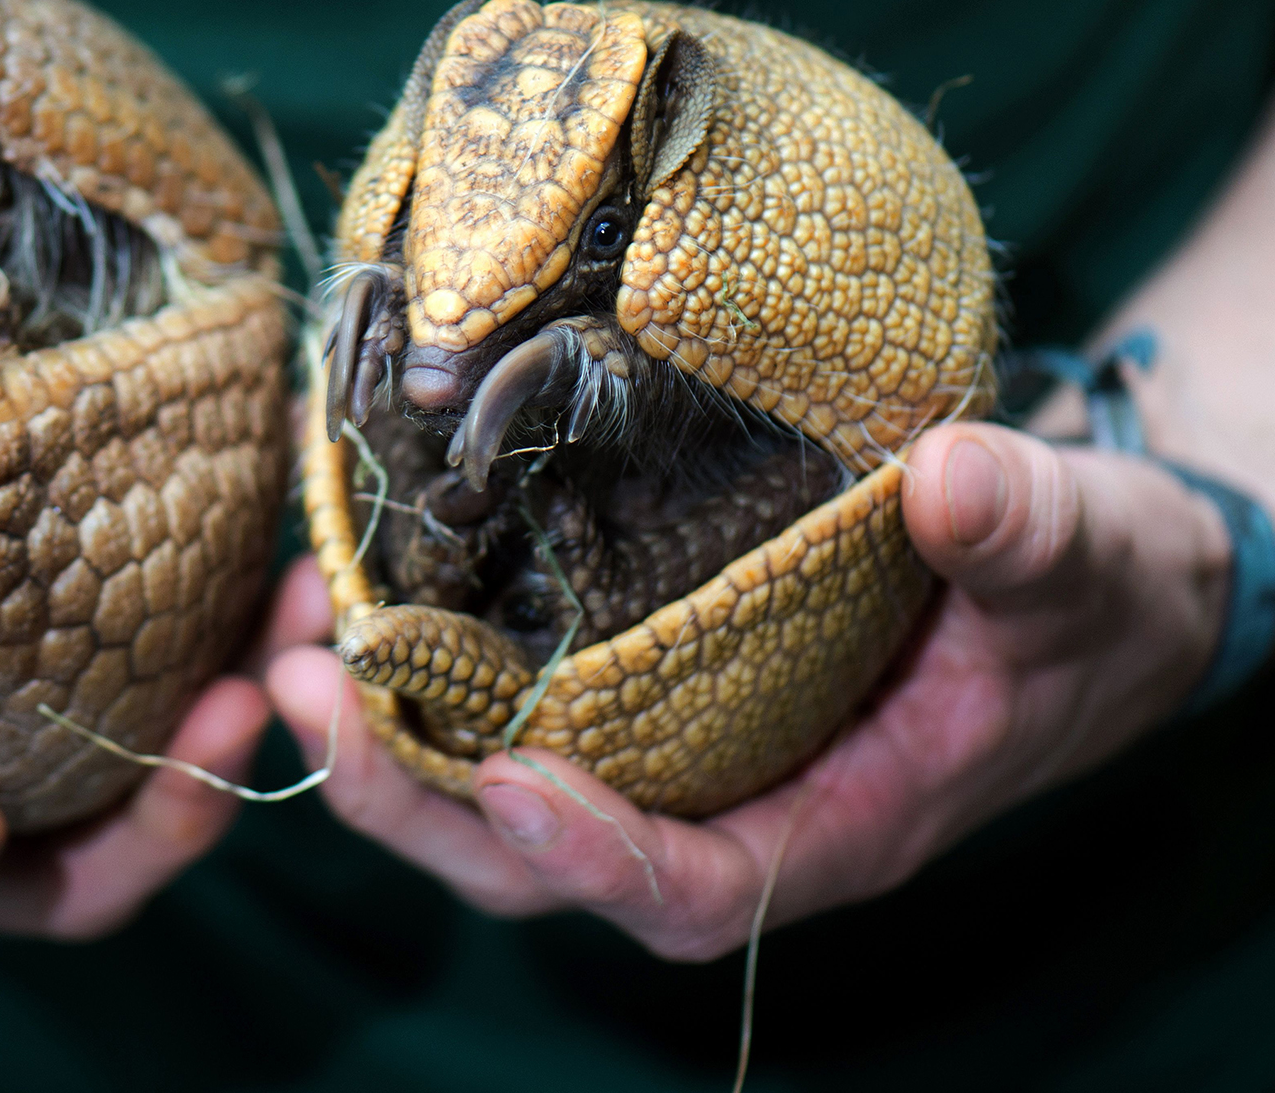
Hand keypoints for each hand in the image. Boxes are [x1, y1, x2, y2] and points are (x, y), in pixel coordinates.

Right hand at [0, 498, 326, 986]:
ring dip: (236, 721)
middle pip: (57, 882)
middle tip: (230, 722)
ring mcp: (17, 760)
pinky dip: (235, 630)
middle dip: (150, 823)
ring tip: (299, 616)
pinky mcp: (82, 680)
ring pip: (147, 784)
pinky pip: (174, 683)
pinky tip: (279, 542)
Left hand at [266, 422, 1231, 959]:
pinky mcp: (626, 672)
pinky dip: (415, 648)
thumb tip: (957, 481)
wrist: (1068, 570)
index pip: (691, 892)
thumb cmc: (1089, 593)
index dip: (594, 861)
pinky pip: (499, 690)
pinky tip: (342, 562)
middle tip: (311, 689)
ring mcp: (661, 744)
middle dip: (413, 795)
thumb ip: (1036, 537)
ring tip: (285, 623)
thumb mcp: (1089, 561)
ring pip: (487, 780)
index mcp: (829, 822)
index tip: (509, 787)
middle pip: (535, 856)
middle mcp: (720, 802)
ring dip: (379, 720)